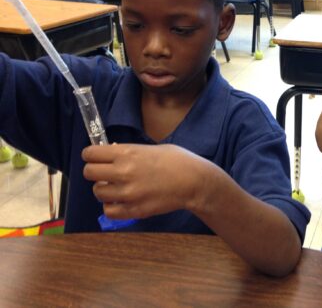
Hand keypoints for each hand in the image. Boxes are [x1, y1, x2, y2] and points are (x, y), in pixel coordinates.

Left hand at [82, 143, 212, 218]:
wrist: (194, 181)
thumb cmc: (177, 161)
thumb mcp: (151, 148)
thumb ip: (129, 152)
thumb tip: (112, 155)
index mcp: (127, 153)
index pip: (90, 154)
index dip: (91, 155)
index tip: (96, 157)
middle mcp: (123, 172)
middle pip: (89, 172)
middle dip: (95, 171)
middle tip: (105, 172)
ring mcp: (127, 193)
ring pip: (98, 192)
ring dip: (105, 189)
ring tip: (118, 187)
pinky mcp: (133, 210)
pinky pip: (108, 210)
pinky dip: (112, 206)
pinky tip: (122, 200)